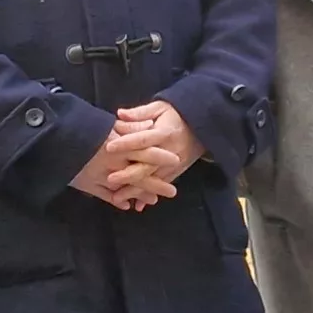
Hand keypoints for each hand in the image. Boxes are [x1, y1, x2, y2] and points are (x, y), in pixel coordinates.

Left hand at [72, 102, 198, 209]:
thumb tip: (120, 114)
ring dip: (136, 190)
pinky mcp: (177, 172)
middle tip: (109, 180)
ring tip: (117, 198)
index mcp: (164, 132)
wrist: (203, 127)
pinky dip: (149, 195)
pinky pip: (161, 185)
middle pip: (147, 165)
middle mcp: (169, 150)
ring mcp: (174, 164)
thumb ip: (140, 113)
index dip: (126, 143)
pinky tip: (137, 205)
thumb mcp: (161, 107)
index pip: (142, 139)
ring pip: (153, 180)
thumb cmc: (177, 115)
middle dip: (128, 174)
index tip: (109, 147)